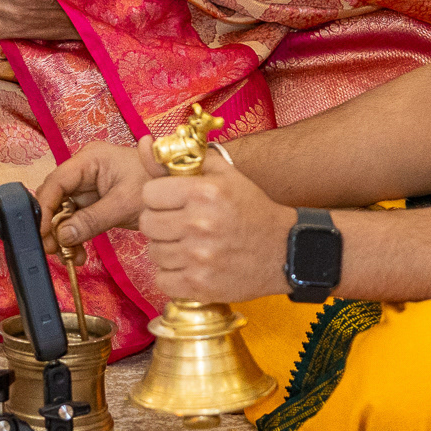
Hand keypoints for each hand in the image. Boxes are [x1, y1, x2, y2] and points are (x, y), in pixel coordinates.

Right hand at [37, 137, 159, 245]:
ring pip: (65, 210)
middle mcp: (84, 170)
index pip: (57, 181)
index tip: (41, 232)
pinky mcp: (96, 200)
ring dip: (63, 234)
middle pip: (57, 196)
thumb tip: (62, 236)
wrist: (180, 192)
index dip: (45, 206)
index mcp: (89, 159)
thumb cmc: (155, 186)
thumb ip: (91, 219)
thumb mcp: (124, 205)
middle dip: (52, 223)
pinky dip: (76, 235)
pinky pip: (78, 218)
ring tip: (67, 257)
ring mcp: (89, 185)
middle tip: (51, 249)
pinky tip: (78, 254)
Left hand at [139, 166, 296, 305]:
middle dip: (159, 223)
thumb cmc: (249, 208)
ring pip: (154, 253)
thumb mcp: (220, 174)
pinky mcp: (203, 286)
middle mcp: (199, 224)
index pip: (148, 194)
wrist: (286, 252)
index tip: (171, 203)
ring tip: (185, 246)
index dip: (158, 198)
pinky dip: (171, 276)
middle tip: (178, 225)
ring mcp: (200, 258)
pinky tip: (188, 267)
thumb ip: (177, 159)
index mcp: (202, 192)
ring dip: (166, 250)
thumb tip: (145, 143)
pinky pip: (163, 281)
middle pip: (147, 224)